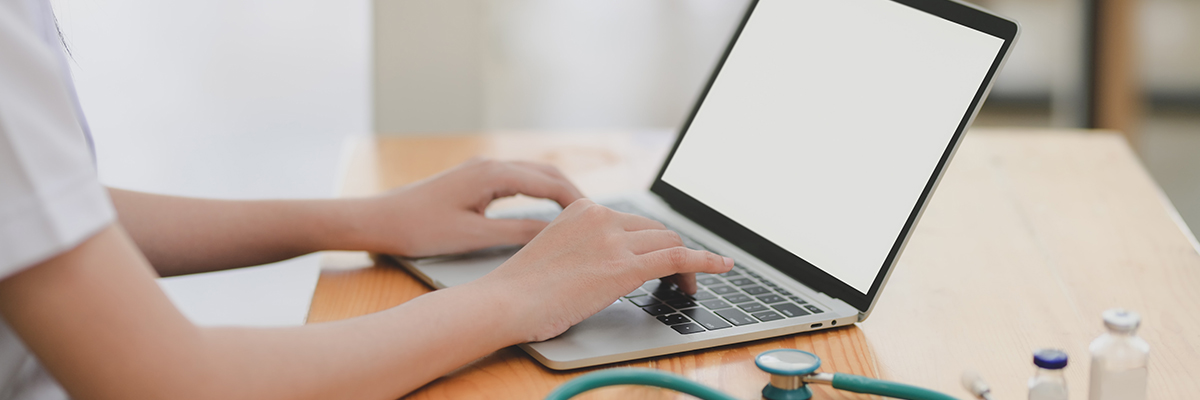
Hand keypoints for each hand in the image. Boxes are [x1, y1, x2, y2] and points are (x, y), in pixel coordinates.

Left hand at [349, 159, 584, 257]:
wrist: (378, 219)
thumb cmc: (419, 228)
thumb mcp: (473, 236)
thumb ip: (516, 233)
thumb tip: (554, 235)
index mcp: (492, 174)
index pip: (549, 183)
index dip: (577, 202)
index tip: (597, 220)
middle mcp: (490, 165)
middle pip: (546, 173)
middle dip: (573, 193)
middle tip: (595, 218)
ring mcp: (482, 169)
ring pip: (532, 174)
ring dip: (557, 191)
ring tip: (578, 215)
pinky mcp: (474, 179)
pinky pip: (517, 180)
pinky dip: (538, 192)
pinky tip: (544, 209)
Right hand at [474, 199, 734, 341]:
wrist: (504, 303)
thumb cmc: (521, 290)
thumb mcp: (555, 252)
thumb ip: (583, 248)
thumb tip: (607, 264)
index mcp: (583, 209)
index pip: (635, 221)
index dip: (654, 242)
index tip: (664, 257)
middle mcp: (601, 217)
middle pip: (656, 230)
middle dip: (672, 252)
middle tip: (679, 277)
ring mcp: (614, 240)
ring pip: (670, 243)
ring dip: (688, 264)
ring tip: (690, 285)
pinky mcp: (623, 267)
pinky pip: (678, 258)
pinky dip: (705, 261)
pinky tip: (722, 267)